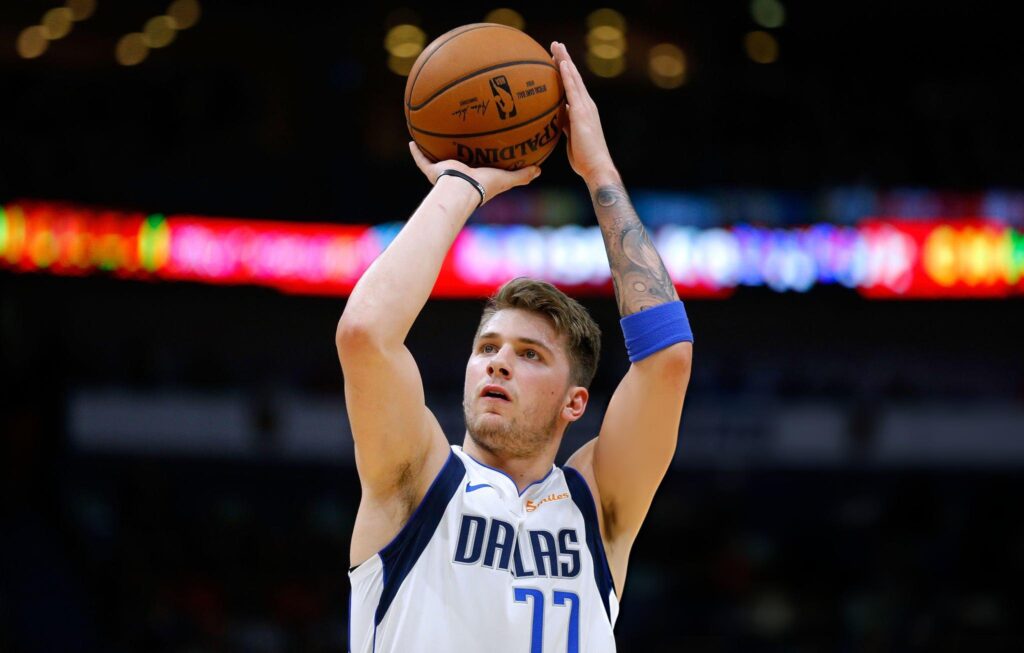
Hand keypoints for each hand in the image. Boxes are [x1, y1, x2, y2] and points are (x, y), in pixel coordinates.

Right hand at [408, 142, 540, 204]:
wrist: (463, 189)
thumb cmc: (484, 185)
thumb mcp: (506, 179)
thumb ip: (522, 175)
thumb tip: (539, 170)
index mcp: (475, 178)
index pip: (477, 168)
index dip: (478, 161)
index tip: (481, 151)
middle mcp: (458, 175)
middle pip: (456, 163)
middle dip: (456, 153)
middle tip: (457, 139)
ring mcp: (444, 174)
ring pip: (437, 160)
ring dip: (434, 150)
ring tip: (431, 134)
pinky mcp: (432, 171)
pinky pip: (422, 160)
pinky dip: (416, 152)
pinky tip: (412, 140)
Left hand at [550, 41, 618, 183]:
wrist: (596, 167)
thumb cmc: (584, 157)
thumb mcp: (571, 137)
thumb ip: (565, 124)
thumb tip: (557, 116)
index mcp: (583, 110)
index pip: (571, 86)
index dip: (563, 72)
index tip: (554, 59)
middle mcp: (586, 105)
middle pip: (573, 77)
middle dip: (564, 60)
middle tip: (555, 44)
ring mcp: (585, 108)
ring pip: (573, 79)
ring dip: (564, 61)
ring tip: (556, 46)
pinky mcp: (582, 113)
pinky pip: (573, 91)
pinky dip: (568, 76)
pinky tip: (561, 64)